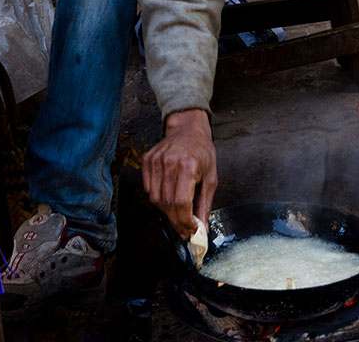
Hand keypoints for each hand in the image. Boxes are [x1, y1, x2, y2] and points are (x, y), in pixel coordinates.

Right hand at [141, 109, 217, 238]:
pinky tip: (168, 198)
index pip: (182, 202)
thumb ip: (205, 204)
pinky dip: (157, 199)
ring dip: (166, 212)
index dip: (185, 221)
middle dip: (176, 221)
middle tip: (184, 229)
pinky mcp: (147, 160)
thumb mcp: (211, 177)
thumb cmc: (202, 152)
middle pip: (167, 203)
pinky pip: (148, 189)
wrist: (187, 129)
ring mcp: (156, 161)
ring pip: (155, 199)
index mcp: (188, 166)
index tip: (191, 230)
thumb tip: (202, 228)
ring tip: (177, 214)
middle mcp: (170, 162)